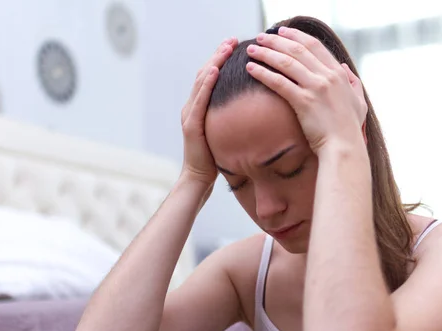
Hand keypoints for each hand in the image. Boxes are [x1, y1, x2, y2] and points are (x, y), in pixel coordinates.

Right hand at [180, 38, 237, 184]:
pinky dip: (206, 85)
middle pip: (205, 74)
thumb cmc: (215, 158)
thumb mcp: (226, 132)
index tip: (235, 46)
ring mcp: (189, 114)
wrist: (198, 178)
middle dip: (218, 55)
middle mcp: (191, 106)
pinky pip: (198, 100)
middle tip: (232, 40)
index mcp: (199, 106)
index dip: (221, 60)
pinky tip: (215, 72)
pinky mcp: (190, 124)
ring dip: (213, 63)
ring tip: (225, 49)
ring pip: (201, 82)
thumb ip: (232, 118)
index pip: (210, 77)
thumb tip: (252, 108)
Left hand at [245, 27, 367, 154]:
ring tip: (251, 51)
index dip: (296, 36)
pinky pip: (279, 82)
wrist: (344, 148)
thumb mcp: (359, 101)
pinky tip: (251, 69)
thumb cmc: (349, 128)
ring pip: (286, 62)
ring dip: (266, 54)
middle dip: (276, 41)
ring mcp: (315, 88)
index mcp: (339, 74)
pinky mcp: (303, 102)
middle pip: (297, 50)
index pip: (314, 46)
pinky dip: (263, 73)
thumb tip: (344, 67)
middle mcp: (327, 76)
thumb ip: (353, 82)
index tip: (282, 32)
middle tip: (260, 38)